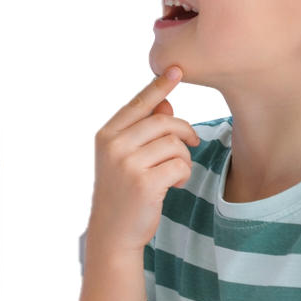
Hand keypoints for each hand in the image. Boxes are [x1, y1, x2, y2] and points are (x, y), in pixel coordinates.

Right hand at [87, 66, 200, 255]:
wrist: (114, 231)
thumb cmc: (124, 191)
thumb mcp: (124, 157)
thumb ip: (142, 131)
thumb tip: (169, 98)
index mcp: (108, 135)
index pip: (140, 104)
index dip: (161, 87)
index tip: (177, 70)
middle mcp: (114, 146)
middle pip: (164, 122)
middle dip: (185, 131)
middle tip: (192, 144)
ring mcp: (127, 164)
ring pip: (174, 144)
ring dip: (184, 159)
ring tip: (175, 173)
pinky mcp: (144, 183)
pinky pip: (179, 165)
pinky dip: (184, 175)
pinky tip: (174, 185)